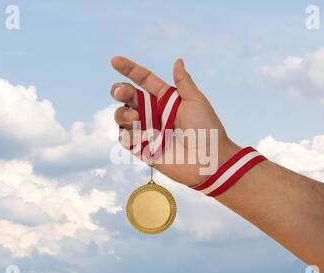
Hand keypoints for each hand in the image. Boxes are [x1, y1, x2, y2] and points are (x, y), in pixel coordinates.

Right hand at [111, 56, 238, 185]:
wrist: (210, 161)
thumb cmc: (207, 129)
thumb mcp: (196, 101)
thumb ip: (183, 82)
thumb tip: (178, 60)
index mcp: (166, 99)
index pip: (143, 80)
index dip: (129, 69)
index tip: (114, 60)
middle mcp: (154, 113)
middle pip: (128, 97)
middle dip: (120, 91)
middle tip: (121, 93)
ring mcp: (147, 131)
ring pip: (122, 117)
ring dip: (123, 114)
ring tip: (135, 118)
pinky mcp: (143, 150)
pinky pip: (125, 139)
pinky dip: (128, 135)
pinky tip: (141, 136)